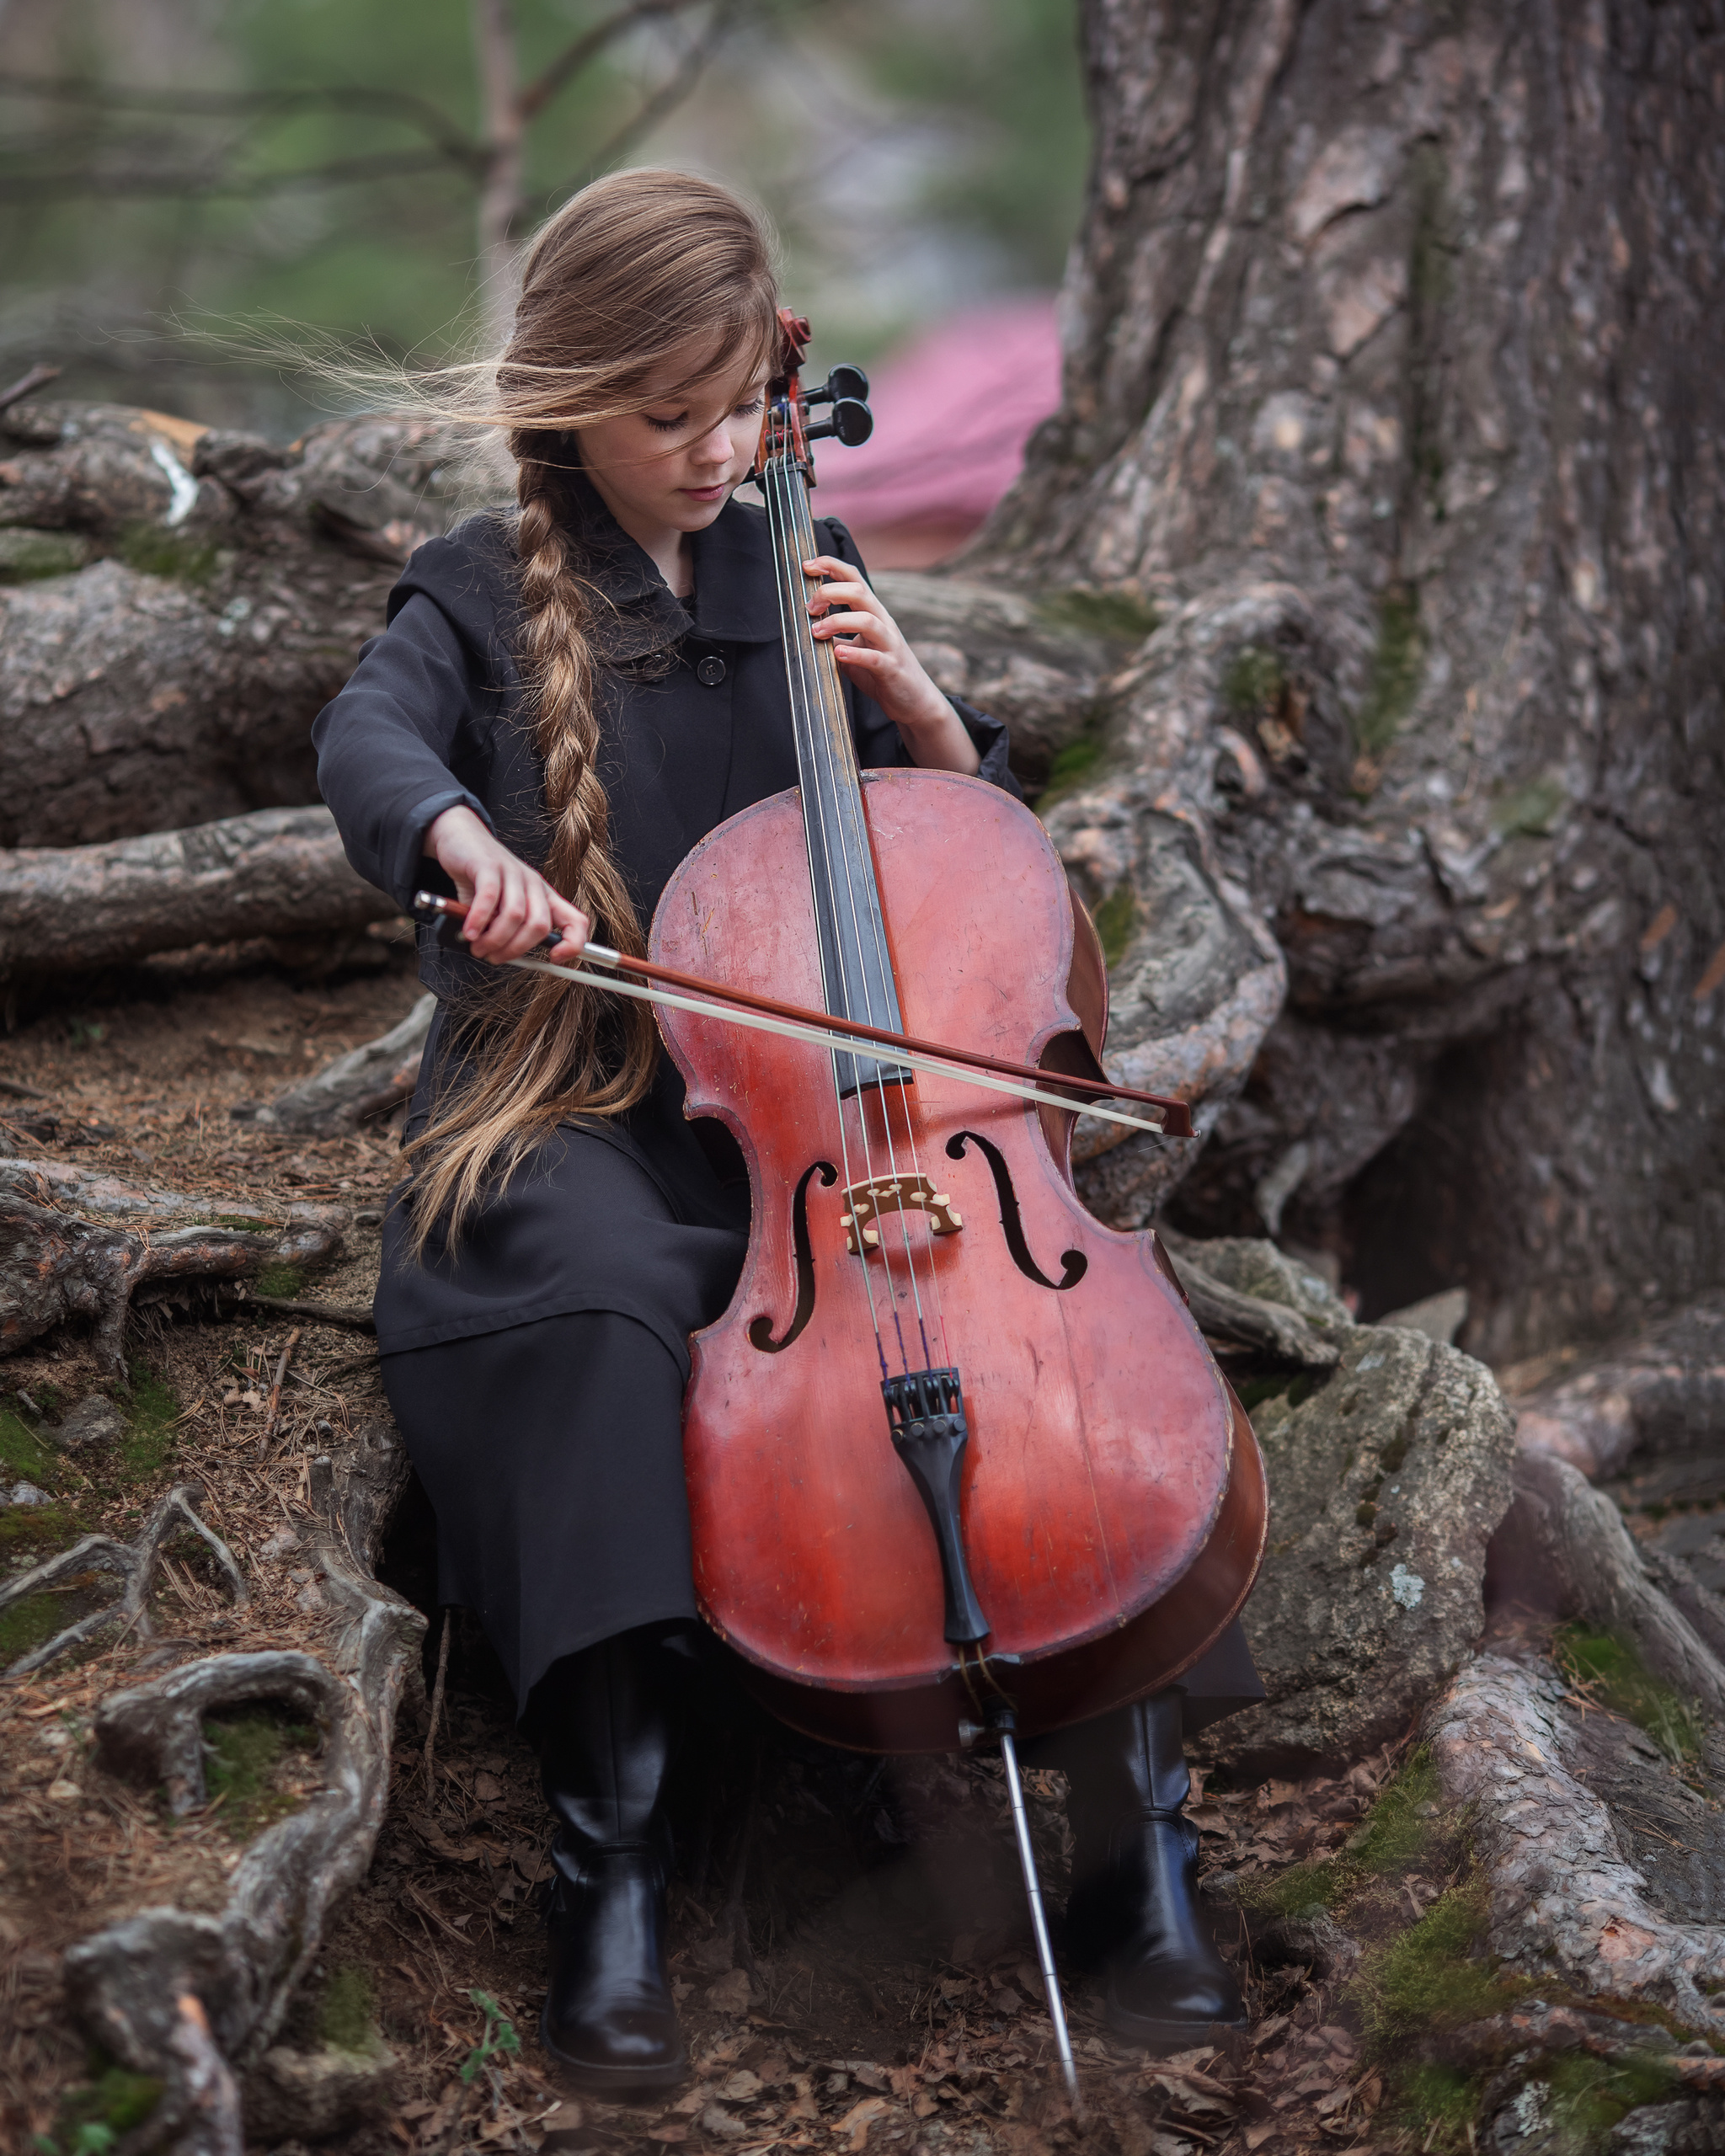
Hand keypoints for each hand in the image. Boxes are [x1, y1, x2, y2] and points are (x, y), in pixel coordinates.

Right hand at [424, 805, 591, 964]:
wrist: (462, 839)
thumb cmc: (482, 879)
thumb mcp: (500, 908)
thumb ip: (506, 930)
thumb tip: (501, 957)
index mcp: (545, 897)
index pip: (576, 921)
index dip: (574, 943)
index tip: (554, 959)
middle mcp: (534, 884)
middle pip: (540, 925)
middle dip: (516, 949)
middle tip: (493, 957)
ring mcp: (513, 872)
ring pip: (516, 915)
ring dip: (495, 939)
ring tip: (478, 947)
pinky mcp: (489, 865)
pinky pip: (490, 898)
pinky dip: (479, 920)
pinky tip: (470, 932)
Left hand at [803, 555, 979, 774]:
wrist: (913, 700)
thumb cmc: (881, 672)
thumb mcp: (855, 649)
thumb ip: (835, 637)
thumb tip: (805, 627)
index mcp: (873, 614)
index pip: (854, 579)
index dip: (831, 567)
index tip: (807, 565)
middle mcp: (883, 624)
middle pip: (859, 592)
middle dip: (830, 593)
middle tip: (809, 608)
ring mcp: (889, 645)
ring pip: (867, 620)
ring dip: (837, 622)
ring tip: (817, 632)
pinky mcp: (891, 669)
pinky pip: (874, 657)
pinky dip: (854, 654)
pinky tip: (837, 654)